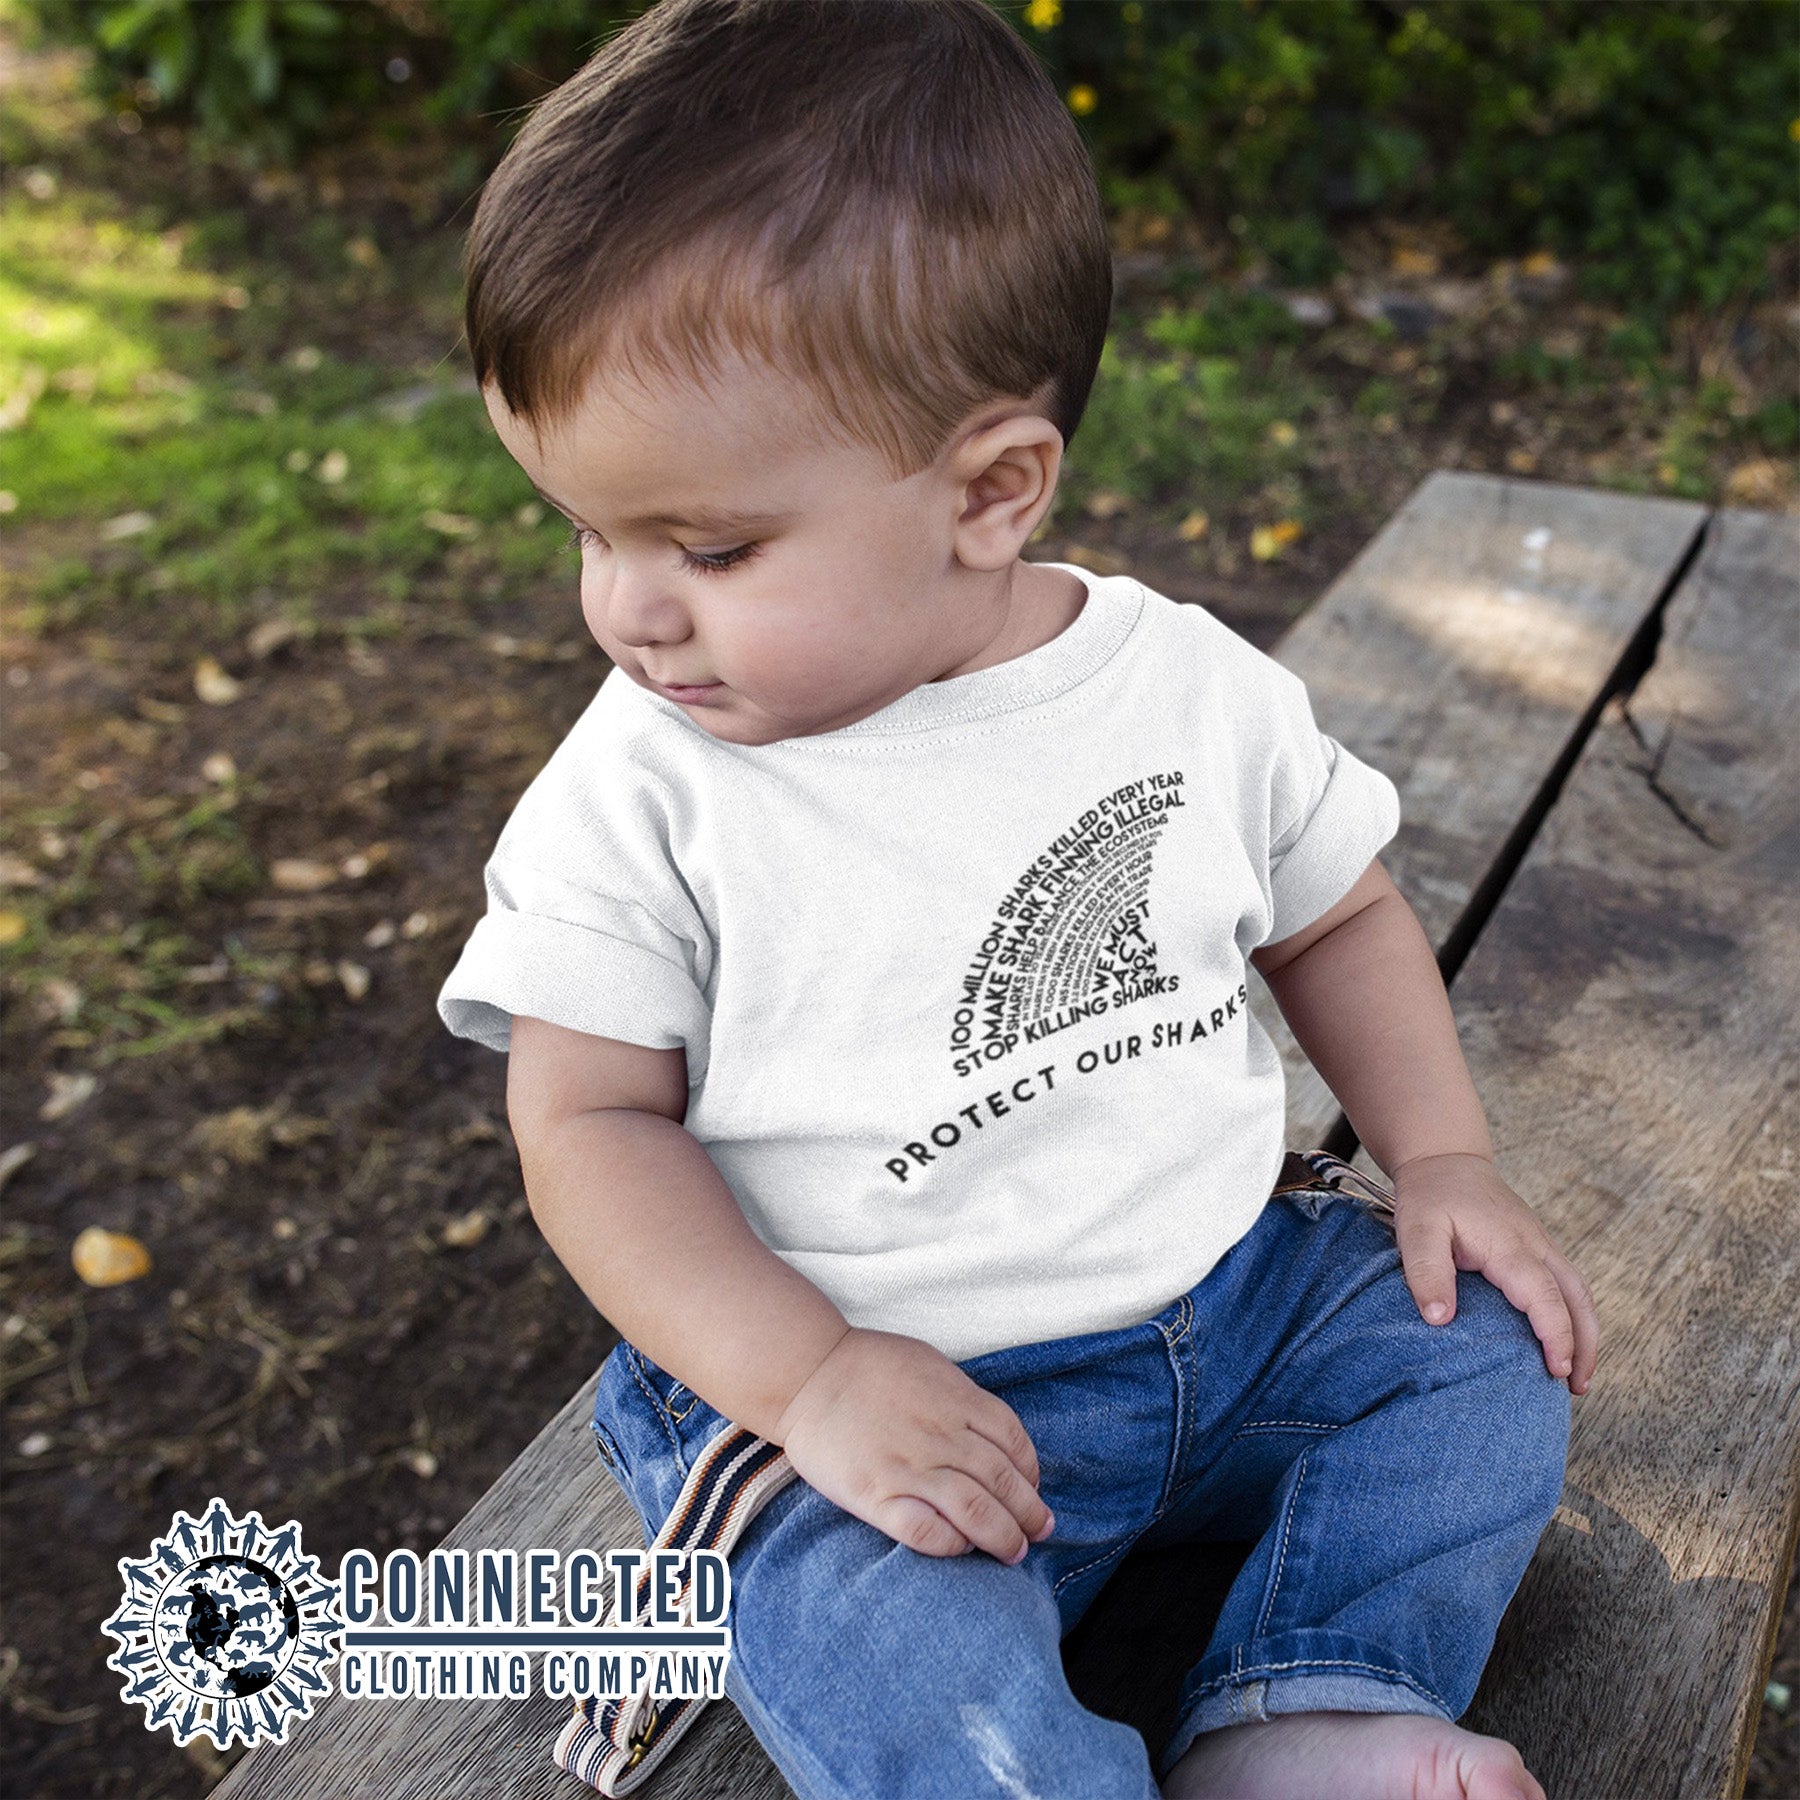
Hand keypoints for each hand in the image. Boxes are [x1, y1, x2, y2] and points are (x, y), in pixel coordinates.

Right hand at [773, 1327, 1055, 1562]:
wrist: (806, 1373)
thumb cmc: (867, 1365)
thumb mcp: (930, 1365)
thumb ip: (963, 1397)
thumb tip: (992, 1431)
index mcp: (957, 1401)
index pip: (1014, 1443)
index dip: (1031, 1472)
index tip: (1032, 1489)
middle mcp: (941, 1435)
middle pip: (1003, 1481)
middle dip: (1028, 1512)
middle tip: (1039, 1530)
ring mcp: (909, 1467)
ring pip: (975, 1511)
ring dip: (1002, 1536)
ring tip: (1013, 1551)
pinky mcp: (876, 1495)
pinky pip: (925, 1531)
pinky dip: (951, 1544)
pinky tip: (960, 1547)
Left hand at [1389, 1151, 1597, 1395]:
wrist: (1445, 1161)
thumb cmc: (1430, 1195)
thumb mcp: (1416, 1229)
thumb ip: (1426, 1271)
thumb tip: (1439, 1319)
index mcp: (1510, 1246)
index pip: (1545, 1297)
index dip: (1556, 1336)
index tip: (1557, 1371)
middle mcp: (1536, 1246)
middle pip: (1577, 1299)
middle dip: (1584, 1345)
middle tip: (1576, 1387)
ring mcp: (1542, 1245)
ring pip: (1579, 1292)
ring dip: (1586, 1333)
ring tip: (1577, 1376)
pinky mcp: (1537, 1247)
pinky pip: (1566, 1284)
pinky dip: (1574, 1315)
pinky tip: (1563, 1339)